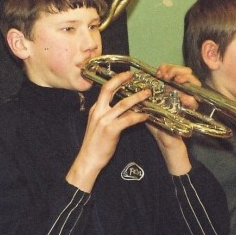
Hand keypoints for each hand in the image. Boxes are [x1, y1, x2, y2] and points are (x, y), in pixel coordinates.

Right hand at [66, 72, 149, 191]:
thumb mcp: (99, 125)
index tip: (125, 75)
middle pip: (109, 90)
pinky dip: (138, 116)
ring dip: (136, 97)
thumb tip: (125, 108)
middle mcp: (98, 112)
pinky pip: (127, 119)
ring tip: (147, 93)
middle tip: (132, 75)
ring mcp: (104, 120)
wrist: (89, 159)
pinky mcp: (110, 130)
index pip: (105, 90)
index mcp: (95, 109)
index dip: (115, 81)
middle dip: (121, 80)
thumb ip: (109, 115)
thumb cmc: (95, 144)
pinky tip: (145, 115)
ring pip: (122, 104)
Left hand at [139, 63, 193, 172]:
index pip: (172, 71)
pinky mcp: (192, 111)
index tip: (159, 71)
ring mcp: (189, 100)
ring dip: (185, 78)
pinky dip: (190, 98)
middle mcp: (181, 92)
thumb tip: (125, 90)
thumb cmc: (158, 129)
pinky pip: (194, 100)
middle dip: (176, 70)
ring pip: (192, 82)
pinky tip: (185, 98)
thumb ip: (140, 101)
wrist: (168, 146)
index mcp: (169, 90)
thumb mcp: (147, 112)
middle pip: (184, 72)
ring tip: (177, 80)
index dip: (167, 67)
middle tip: (167, 74)